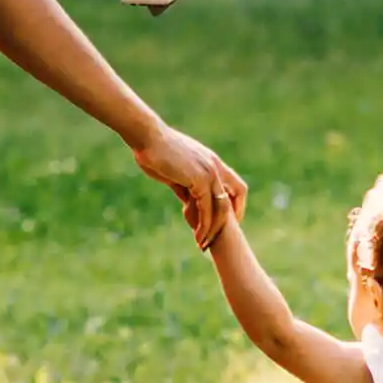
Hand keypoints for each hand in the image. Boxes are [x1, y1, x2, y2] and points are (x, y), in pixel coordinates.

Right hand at [131, 121, 244, 246]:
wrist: (147, 137)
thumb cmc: (155, 151)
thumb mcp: (176, 171)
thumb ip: (186, 185)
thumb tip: (188, 200)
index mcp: (212, 162)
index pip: (236, 186)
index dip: (235, 205)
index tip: (227, 222)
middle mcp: (215, 166)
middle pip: (235, 197)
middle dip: (228, 221)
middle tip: (217, 238)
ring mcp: (210, 172)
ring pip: (221, 208)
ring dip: (213, 229)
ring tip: (203, 244)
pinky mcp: (199, 179)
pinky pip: (206, 208)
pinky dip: (203, 225)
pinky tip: (196, 235)